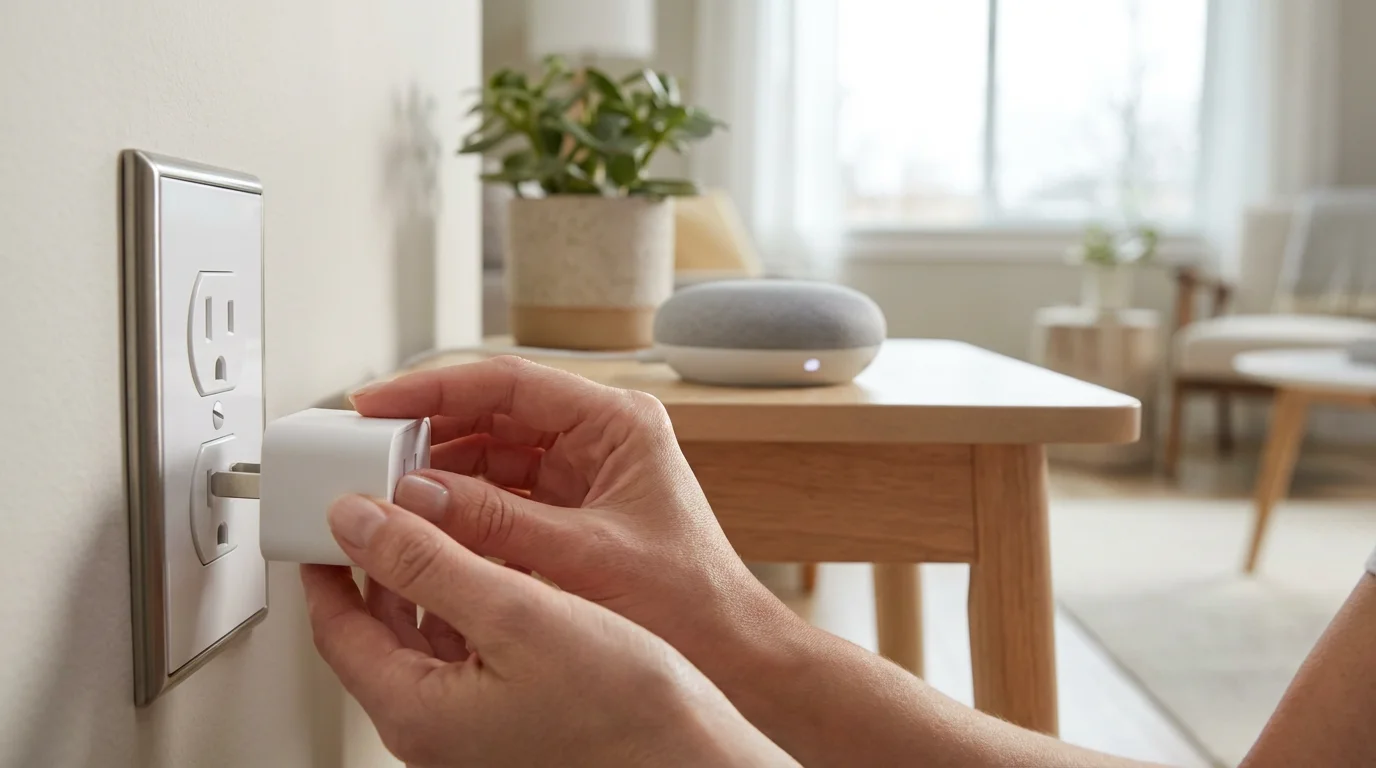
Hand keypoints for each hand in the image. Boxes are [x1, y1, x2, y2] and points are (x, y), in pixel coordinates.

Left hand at [302, 493, 793, 766]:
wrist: (693, 763)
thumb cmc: (625, 713)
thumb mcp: (517, 615)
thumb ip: (429, 563)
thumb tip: (357, 522)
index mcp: (416, 711)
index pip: (335, 626)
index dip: (330, 560)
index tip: (335, 511)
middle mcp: (433, 730)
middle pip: (374, 634)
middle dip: (376, 565)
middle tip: (386, 507)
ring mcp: (471, 732)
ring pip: (422, 642)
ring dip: (424, 581)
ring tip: (443, 524)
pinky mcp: (509, 723)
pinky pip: (466, 656)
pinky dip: (467, 607)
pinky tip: (500, 573)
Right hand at [349, 356, 804, 690]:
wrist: (727, 652)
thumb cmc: (688, 600)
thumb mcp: (583, 556)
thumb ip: (495, 521)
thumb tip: (416, 493)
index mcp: (617, 424)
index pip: (509, 383)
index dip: (434, 388)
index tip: (378, 403)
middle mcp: (599, 439)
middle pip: (493, 414)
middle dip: (429, 431)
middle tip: (369, 449)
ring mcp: (583, 475)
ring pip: (491, 455)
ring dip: (439, 471)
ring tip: (387, 488)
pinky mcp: (571, 512)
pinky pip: (501, 495)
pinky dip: (461, 507)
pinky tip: (425, 521)